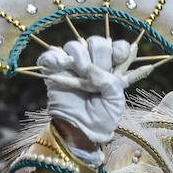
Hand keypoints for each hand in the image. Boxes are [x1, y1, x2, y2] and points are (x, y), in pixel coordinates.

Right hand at [38, 36, 153, 148]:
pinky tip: (64, 65)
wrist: (82, 131)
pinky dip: (57, 57)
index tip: (118, 59)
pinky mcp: (54, 70)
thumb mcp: (115, 99)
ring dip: (81, 59)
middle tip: (96, 79)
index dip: (120, 49)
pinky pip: (52, 54)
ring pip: (76, 45)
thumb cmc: (102, 117)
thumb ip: (110, 80)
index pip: (118, 46)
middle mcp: (93, 62)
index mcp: (112, 67)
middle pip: (97, 42)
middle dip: (100, 58)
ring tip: (81, 78)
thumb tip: (90, 68)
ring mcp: (73, 65)